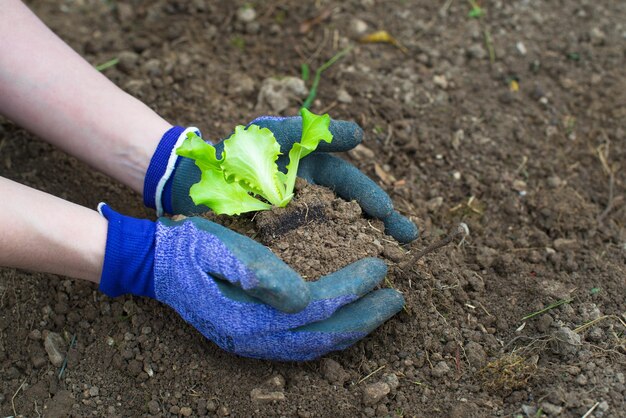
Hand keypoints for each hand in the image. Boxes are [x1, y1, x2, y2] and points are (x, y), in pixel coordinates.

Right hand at [98, 204, 403, 360]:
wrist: (156, 264)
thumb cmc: (189, 248)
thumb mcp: (217, 248)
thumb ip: (256, 272)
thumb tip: (300, 295)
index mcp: (250, 316)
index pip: (318, 305)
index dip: (353, 288)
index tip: (381, 267)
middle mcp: (255, 340)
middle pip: (325, 334)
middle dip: (366, 316)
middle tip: (398, 297)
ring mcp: (253, 345)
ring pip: (317, 346)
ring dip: (353, 330)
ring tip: (382, 311)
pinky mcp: (252, 339)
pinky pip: (303, 346)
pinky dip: (331, 336)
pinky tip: (346, 324)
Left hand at [143, 116, 418, 242]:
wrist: (195, 183)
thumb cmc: (236, 152)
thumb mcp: (275, 135)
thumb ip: (314, 133)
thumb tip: (361, 134)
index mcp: (315, 172)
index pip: (352, 185)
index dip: (373, 199)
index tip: (390, 214)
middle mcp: (313, 200)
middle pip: (354, 214)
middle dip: (382, 226)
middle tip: (407, 241)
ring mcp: (299, 226)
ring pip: (338, 238)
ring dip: (364, 249)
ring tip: (390, 265)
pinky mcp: (282, 246)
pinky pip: (311, 257)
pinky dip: (331, 266)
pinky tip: (347, 281)